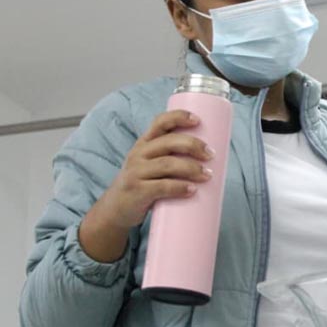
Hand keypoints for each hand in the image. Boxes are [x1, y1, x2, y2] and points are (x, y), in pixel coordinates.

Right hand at [80, 110, 213, 261]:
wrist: (116, 210)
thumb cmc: (142, 185)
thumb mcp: (151, 166)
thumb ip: (172, 159)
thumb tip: (210, 161)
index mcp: (144, 144)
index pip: (160, 122)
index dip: (178, 117)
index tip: (198, 120)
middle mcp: (138, 154)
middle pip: (168, 142)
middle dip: (193, 145)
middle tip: (211, 155)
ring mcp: (136, 172)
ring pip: (167, 164)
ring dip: (191, 168)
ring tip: (207, 175)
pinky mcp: (137, 191)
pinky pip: (161, 186)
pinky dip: (180, 188)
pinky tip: (192, 190)